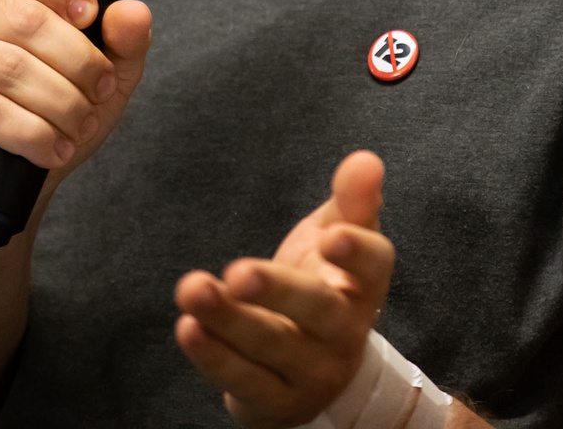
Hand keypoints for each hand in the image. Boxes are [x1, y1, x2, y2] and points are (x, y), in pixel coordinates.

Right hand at [0, 0, 150, 191]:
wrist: (15, 174)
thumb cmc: (60, 106)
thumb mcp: (109, 72)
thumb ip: (126, 39)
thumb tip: (131, 12)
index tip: (90, 15)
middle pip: (27, 19)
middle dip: (78, 62)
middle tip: (102, 91)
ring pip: (11, 69)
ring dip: (60, 104)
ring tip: (81, 125)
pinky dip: (33, 135)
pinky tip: (53, 148)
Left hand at [175, 150, 393, 428]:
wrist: (316, 367)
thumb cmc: (326, 281)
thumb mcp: (339, 235)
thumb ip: (352, 198)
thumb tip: (366, 159)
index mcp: (365, 285)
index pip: (373, 267)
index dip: (357, 252)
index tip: (333, 235)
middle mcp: (344, 332)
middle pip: (317, 311)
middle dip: (278, 292)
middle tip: (239, 272)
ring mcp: (311, 373)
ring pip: (270, 347)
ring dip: (229, 320)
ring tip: (193, 289)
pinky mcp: (275, 402)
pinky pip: (242, 380)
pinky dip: (213, 356)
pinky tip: (188, 326)